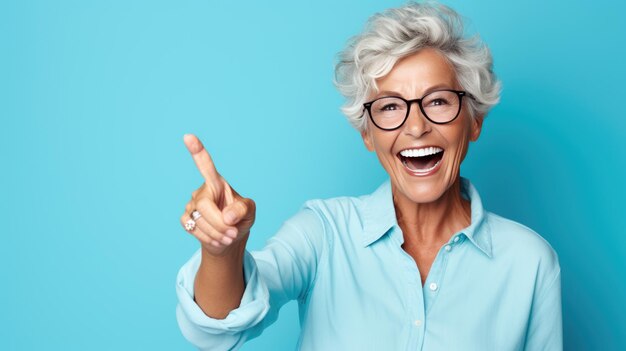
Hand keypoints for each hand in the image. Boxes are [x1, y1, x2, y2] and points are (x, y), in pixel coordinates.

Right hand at [180, 134, 255, 255]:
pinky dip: (208, 238)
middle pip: (204, 206)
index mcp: (217, 183)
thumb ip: (243, 209)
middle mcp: (201, 191)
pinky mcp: (185, 219)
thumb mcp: (250, 212)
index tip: (188, 137)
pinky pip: (194, 229)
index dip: (197, 151)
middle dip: (220, 223)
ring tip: (228, 236)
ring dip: (217, 233)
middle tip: (232, 233)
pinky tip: (217, 239)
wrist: (229, 239)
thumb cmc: (240, 220)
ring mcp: (191, 205)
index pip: (206, 165)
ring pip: (199, 221)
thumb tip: (227, 216)